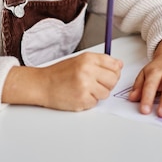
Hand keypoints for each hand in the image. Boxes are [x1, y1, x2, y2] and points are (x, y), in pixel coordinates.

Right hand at [2, 52, 122, 110]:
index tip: (109, 73)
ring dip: (99, 93)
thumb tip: (119, 64)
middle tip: (97, 83)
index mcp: (88, 59)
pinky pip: (96, 102)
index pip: (114, 64)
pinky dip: (90, 101)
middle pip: (114, 79)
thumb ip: (100, 62)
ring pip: (106, 92)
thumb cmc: (59, 73)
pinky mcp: (82, 100)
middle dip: (108, 83)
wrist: (42, 85)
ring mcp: (85, 86)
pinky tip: (79, 95)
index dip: (114, 71)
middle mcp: (87, 71)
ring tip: (86, 89)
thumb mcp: (80, 60)